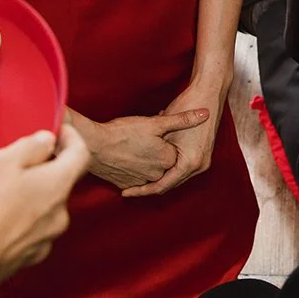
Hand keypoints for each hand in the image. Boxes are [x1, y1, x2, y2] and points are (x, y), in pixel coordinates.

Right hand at [0, 125, 91, 284]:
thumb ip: (30, 147)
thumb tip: (46, 141)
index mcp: (57, 184)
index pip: (81, 154)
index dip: (71, 138)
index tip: (56, 131)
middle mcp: (60, 213)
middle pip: (60, 181)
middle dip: (41, 169)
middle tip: (12, 164)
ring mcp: (46, 238)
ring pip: (44, 207)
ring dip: (28, 196)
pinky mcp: (29, 257)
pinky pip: (30, 229)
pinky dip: (18, 220)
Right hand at [68, 107, 209, 191]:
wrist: (92, 145)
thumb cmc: (123, 132)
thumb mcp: (156, 122)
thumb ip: (183, 119)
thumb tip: (206, 113)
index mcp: (168, 161)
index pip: (176, 149)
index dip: (168, 137)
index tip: (158, 127)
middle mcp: (156, 175)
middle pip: (163, 160)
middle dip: (159, 148)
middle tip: (145, 135)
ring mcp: (140, 181)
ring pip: (149, 169)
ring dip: (147, 159)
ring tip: (136, 144)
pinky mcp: (124, 184)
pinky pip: (135, 177)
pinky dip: (135, 167)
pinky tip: (128, 155)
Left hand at [122, 76, 228, 198]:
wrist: (209, 91)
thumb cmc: (187, 105)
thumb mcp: (165, 129)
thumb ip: (155, 152)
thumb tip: (134, 166)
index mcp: (190, 163)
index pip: (163, 186)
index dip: (142, 190)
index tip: (126, 192)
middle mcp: (199, 166)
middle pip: (170, 184)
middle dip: (149, 186)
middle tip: (129, 188)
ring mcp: (202, 160)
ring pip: (175, 177)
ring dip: (158, 177)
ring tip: (137, 179)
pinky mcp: (202, 154)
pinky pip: (181, 168)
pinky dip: (167, 169)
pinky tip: (152, 166)